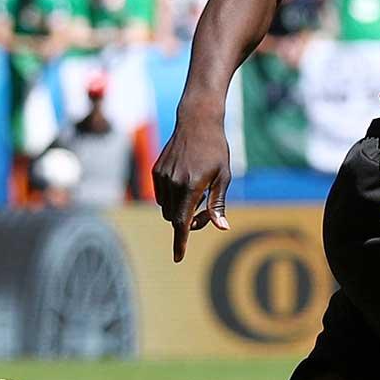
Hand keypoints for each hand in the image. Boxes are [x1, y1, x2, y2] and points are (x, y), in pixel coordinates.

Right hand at [153, 109, 231, 261]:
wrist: (197, 121)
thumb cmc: (216, 150)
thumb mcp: (223, 176)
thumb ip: (218, 204)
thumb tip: (222, 227)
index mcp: (191, 186)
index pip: (183, 222)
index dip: (180, 242)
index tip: (178, 258)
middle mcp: (173, 183)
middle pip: (175, 218)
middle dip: (188, 223)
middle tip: (206, 213)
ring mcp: (162, 176)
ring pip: (166, 208)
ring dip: (180, 210)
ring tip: (198, 193)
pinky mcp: (156, 171)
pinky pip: (161, 196)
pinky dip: (172, 198)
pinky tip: (186, 183)